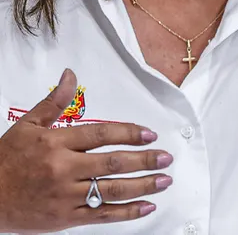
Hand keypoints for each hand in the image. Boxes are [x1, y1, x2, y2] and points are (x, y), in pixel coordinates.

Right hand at [0, 69, 172, 230]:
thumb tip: (71, 76)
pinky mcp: (65, 218)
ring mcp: (65, 195)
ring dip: (143, 185)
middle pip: (113, 163)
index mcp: (56, 144)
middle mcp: (64, 169)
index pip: (101, 135)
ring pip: (112, 190)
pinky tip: (146, 206)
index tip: (149, 134)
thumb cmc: (5, 162)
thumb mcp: (27, 127)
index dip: (129, 133)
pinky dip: (127, 212)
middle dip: (145, 160)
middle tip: (166, 158)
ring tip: (164, 180)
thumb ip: (54, 102)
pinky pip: (102, 215)